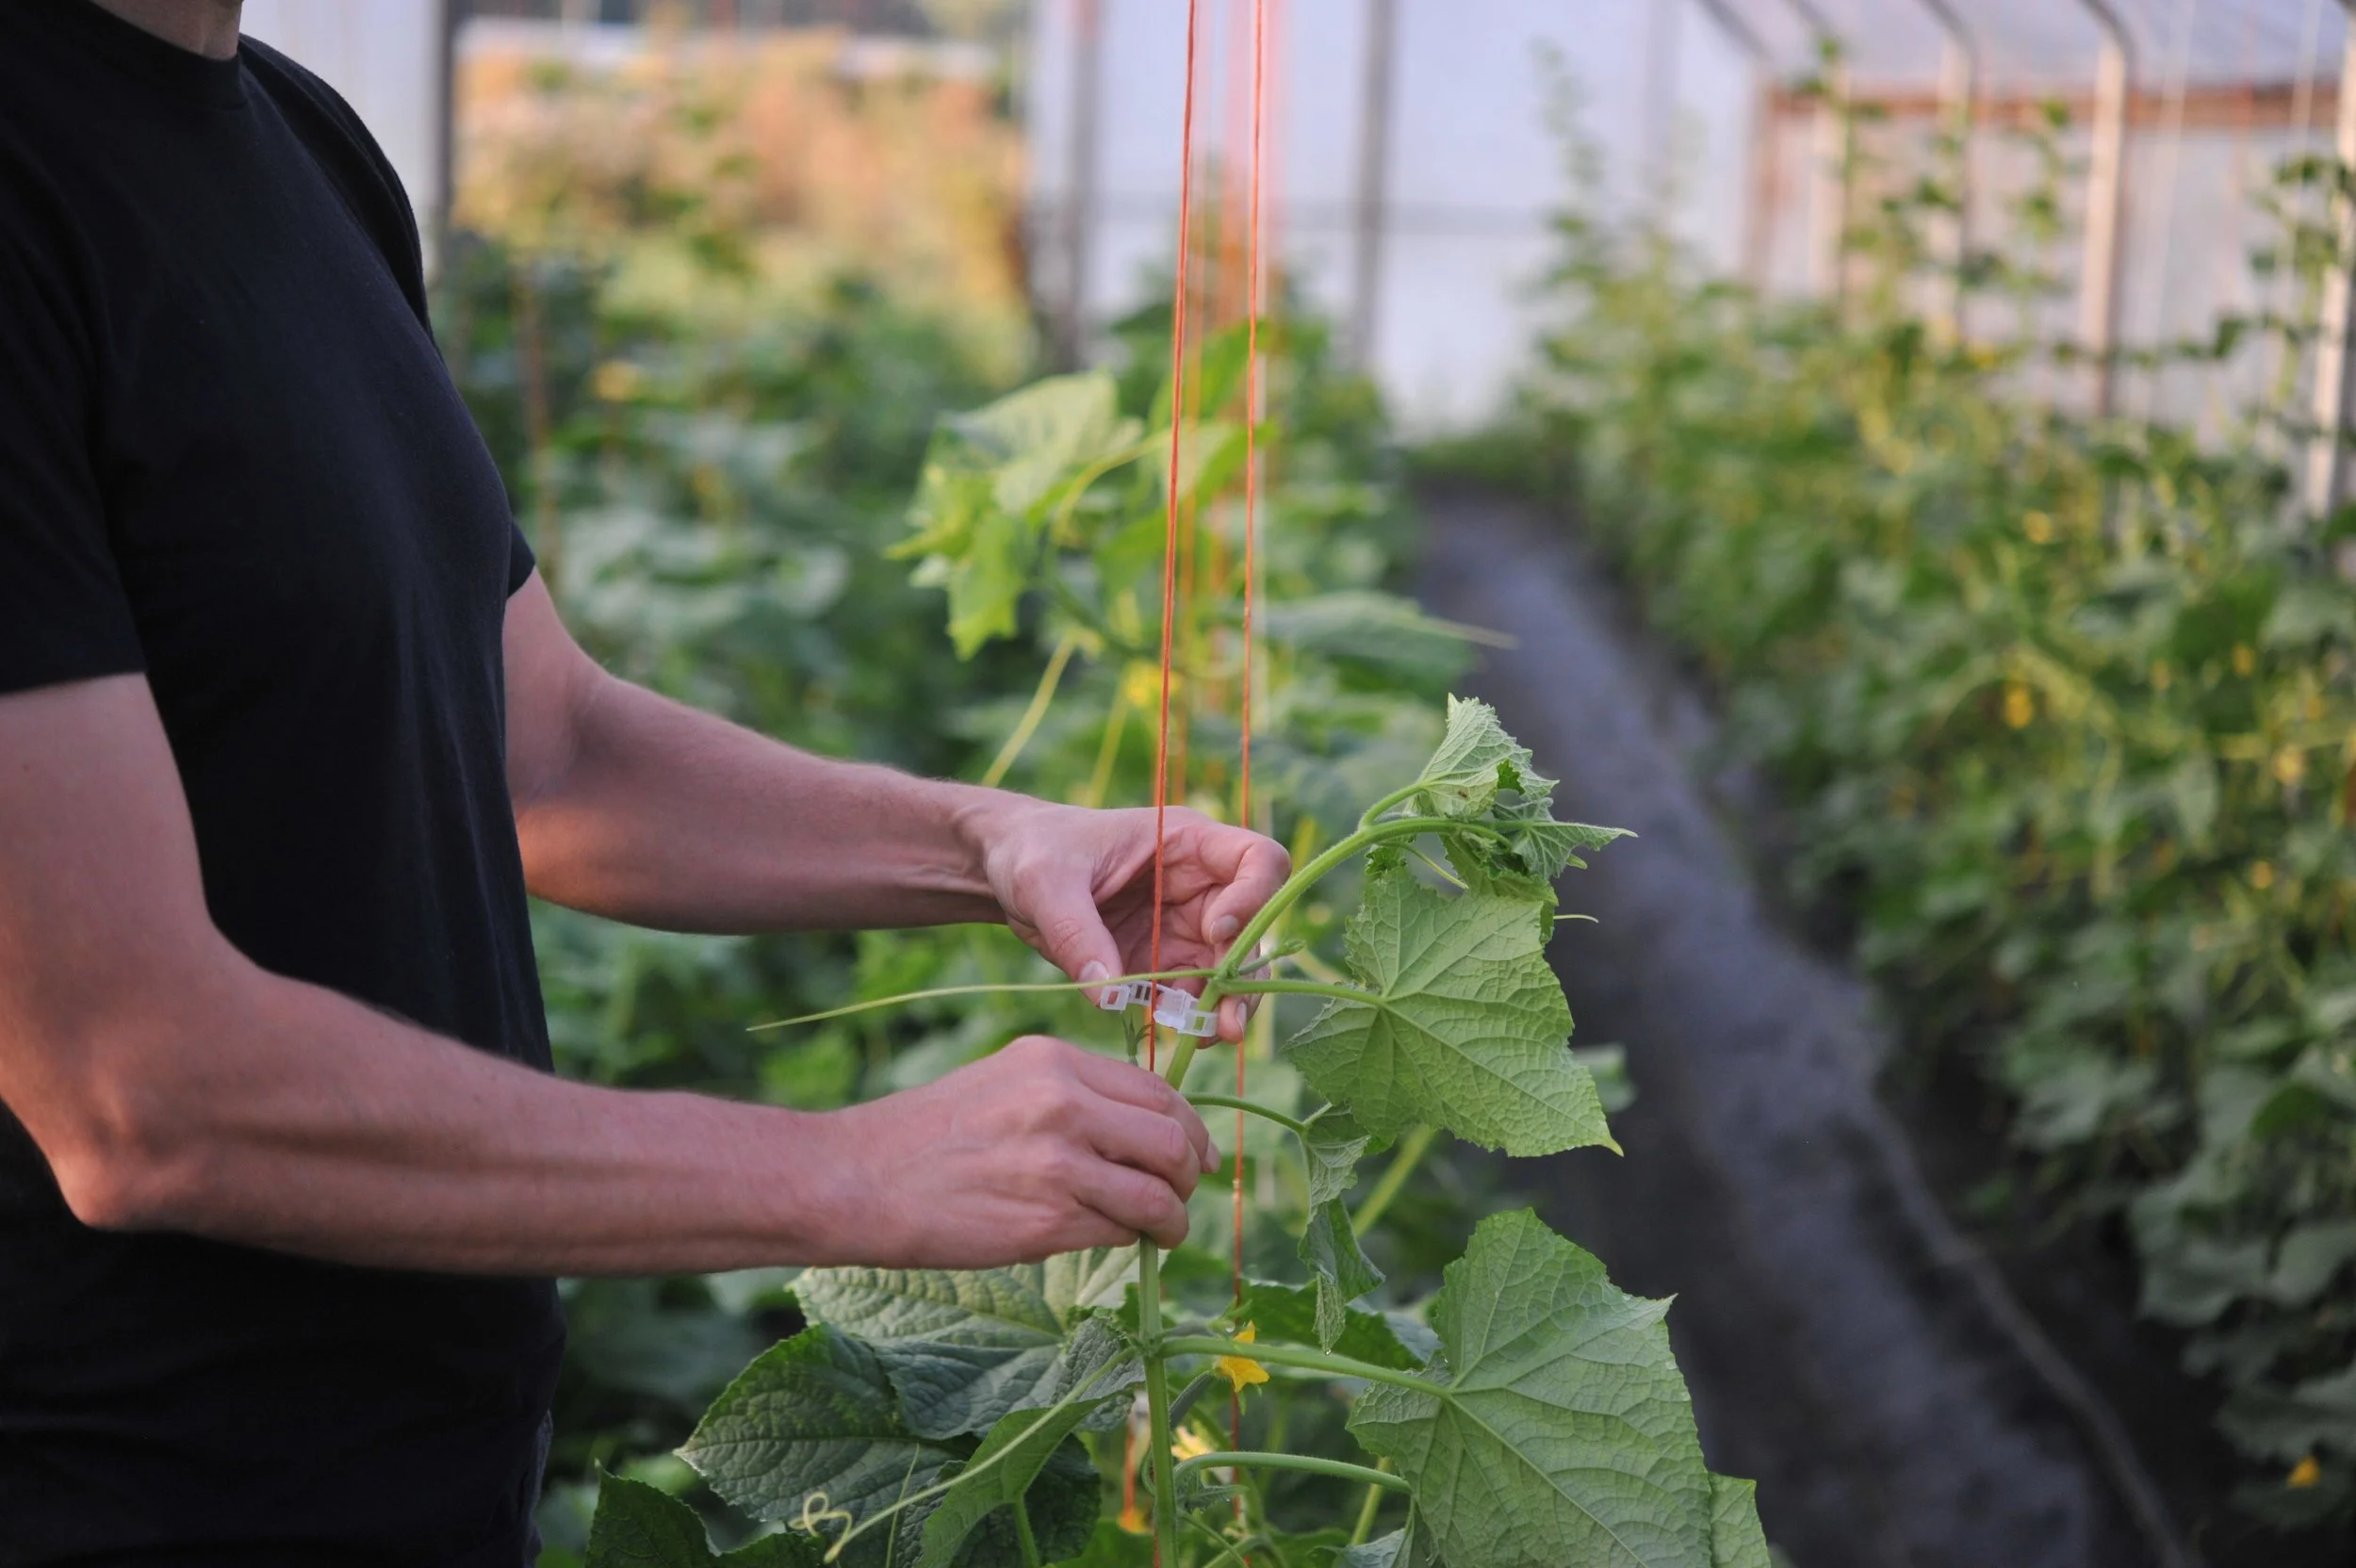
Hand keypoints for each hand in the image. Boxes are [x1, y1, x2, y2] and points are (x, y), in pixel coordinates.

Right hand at [825, 1035, 1218, 1266]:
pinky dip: (1130, 1240)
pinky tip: (1118, 1242)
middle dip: (1191, 1173)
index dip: (1190, 1127)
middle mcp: (1065, 1103)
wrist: (861, 1179)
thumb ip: (1071, 1095)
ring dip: (1172, 1219)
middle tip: (1186, 1194)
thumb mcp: (1004, 1081)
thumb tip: (1141, 1131)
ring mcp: (1060, 1163)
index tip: (1199, 1153)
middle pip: (1172, 1139)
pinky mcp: (1048, 1220)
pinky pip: (1119, 1232)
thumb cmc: (927, 1135)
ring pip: (1157, 1194)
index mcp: (1055, 1061)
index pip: (1155, 1091)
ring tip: (1162, 1231)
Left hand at [972, 800, 1290, 1040]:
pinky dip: (1190, 1018)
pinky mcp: (1161, 963)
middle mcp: (1198, 886)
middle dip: (1244, 975)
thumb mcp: (1044, 883)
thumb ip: (1076, 934)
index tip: (1215, 930)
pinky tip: (1179, 1039)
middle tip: (1228, 1023)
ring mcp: (1182, 927)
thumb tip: (1108, 996)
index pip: (1258, 861)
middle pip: (1252, 929)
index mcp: (1186, 842)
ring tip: (1207, 1040)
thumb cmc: (1031, 851)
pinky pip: (1191, 994)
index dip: (1253, 898)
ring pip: (1229, 971)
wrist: (1005, 871)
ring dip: (1225, 1006)